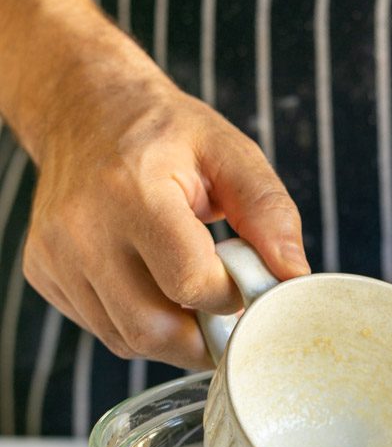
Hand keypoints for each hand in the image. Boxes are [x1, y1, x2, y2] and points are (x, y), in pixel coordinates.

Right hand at [22, 51, 308, 369]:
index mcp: (132, 191)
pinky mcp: (42, 271)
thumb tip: (293, 275)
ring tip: (191, 298)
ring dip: (172, 337)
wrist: (83, 106)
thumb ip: (269, 213)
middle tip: (227, 318)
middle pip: (152, 328)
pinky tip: (152, 287)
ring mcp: (55, 254)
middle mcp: (82, 227)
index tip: (244, 284)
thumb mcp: (229, 152)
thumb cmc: (165, 133)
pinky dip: (137, 325)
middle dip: (202, 339)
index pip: (191, 283)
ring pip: (126, 338)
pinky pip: (102, 329)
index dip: (230, 297)